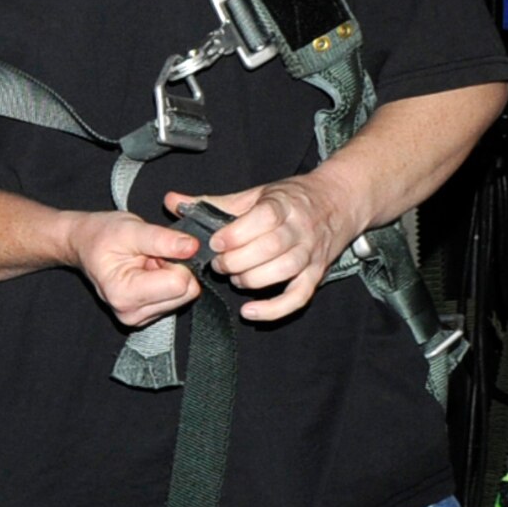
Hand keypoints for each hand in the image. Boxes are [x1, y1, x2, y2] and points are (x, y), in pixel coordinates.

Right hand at [63, 210, 202, 327]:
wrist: (83, 244)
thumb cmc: (101, 235)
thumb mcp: (130, 228)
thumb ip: (162, 239)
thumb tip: (193, 247)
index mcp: (124, 294)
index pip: (179, 284)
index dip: (174, 260)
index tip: (155, 250)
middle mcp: (131, 313)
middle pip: (184, 293)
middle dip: (173, 268)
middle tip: (150, 256)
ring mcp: (139, 318)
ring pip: (183, 297)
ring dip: (170, 275)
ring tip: (146, 262)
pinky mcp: (146, 317)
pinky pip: (176, 300)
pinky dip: (166, 283)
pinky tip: (147, 272)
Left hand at [163, 176, 354, 322]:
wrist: (337, 202)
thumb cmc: (288, 199)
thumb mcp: (253, 194)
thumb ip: (212, 202)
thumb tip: (171, 201)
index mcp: (283, 205)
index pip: (264, 218)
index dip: (237, 233)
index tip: (216, 243)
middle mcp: (300, 230)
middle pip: (271, 248)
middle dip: (238, 260)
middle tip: (218, 264)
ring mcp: (310, 254)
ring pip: (284, 272)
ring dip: (253, 280)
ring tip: (234, 278)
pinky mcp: (316, 275)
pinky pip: (299, 297)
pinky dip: (275, 309)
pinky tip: (249, 312)